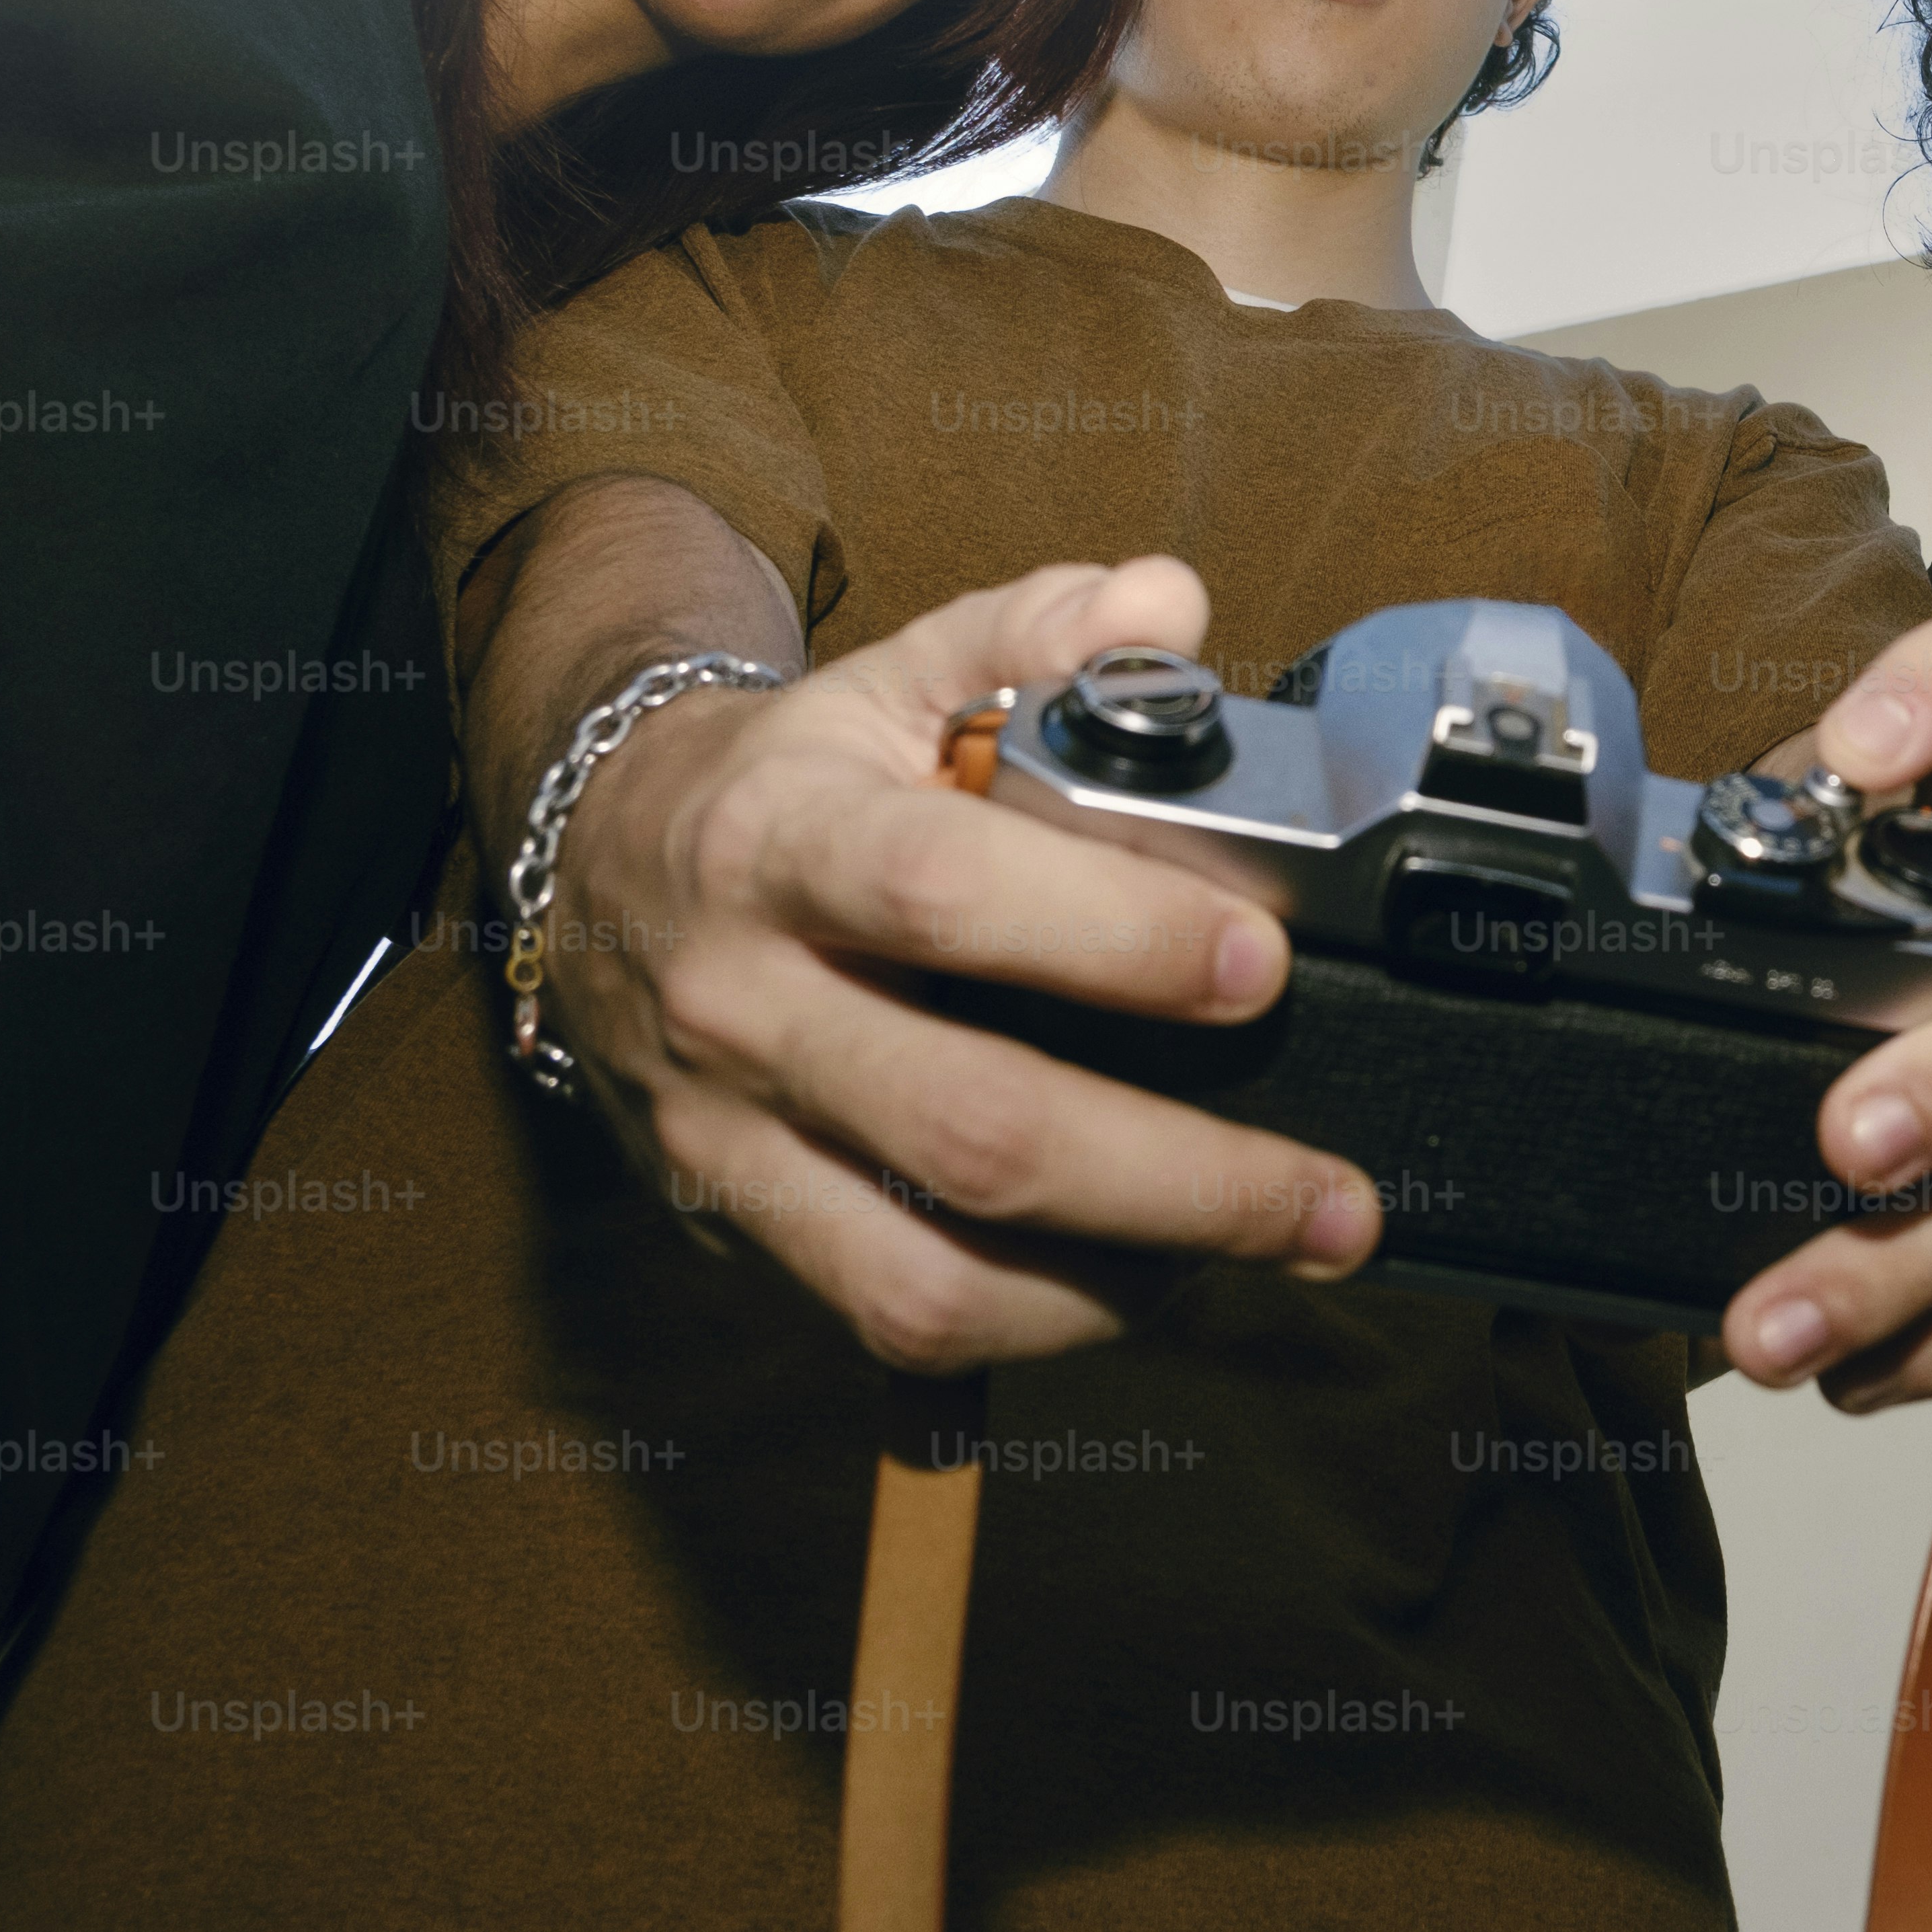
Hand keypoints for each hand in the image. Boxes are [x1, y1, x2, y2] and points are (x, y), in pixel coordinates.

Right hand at [537, 555, 1380, 1370]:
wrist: (602, 870)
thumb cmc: (795, 778)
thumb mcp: (899, 674)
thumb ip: (1040, 627)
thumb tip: (1172, 607)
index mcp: (783, 841)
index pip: (944, 893)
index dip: (1114, 937)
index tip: (1261, 964)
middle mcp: (743, 1004)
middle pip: (971, 1126)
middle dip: (1181, 1178)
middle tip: (1329, 1194)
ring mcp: (731, 1137)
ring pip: (929, 1276)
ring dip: (1124, 1288)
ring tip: (1263, 1252)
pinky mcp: (738, 1225)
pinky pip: (894, 1319)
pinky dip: (1040, 1324)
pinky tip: (1147, 1279)